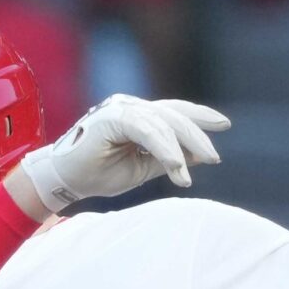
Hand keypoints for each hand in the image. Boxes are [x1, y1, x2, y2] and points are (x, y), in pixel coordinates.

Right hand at [19, 94, 228, 213]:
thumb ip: (168, 158)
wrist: (65, 181)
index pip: (174, 112)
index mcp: (138, 115)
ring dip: (180, 150)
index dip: (199, 116)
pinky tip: (177, 168)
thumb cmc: (98, 174)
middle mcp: (130, 107)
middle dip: (197, 136)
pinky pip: (146, 131)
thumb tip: (199, 155)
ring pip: (162, 123)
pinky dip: (164, 150)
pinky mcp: (110, 118)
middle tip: (215, 158)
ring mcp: (119, 109)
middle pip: (173, 115)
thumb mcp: (142, 168)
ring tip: (188, 176)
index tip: (223, 124)